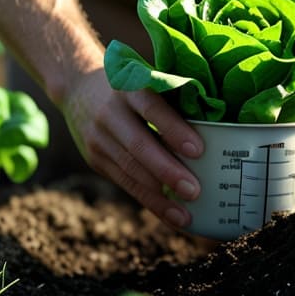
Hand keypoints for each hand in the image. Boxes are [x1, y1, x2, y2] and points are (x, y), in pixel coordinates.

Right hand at [60, 68, 204, 228]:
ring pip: (130, 170)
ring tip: (185, 213)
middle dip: (168, 171)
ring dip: (159, 196)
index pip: (152, 107)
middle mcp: (110, 113)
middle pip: (139, 145)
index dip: (174, 129)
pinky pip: (125, 183)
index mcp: (128, 87)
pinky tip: (170, 215)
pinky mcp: (95, 159)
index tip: (198, 149)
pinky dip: (149, 201)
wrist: (77, 86)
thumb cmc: (131, 86)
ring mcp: (99, 138)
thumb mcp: (145, 80)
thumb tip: (217, 128)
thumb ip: (171, 99)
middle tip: (194, 190)